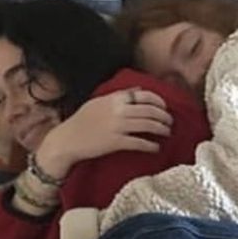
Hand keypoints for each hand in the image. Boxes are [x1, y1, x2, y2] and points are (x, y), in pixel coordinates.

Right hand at [36, 87, 171, 178]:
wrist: (67, 140)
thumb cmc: (81, 122)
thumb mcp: (99, 102)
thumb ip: (120, 96)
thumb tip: (139, 90)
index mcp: (114, 99)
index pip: (143, 95)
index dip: (158, 101)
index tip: (164, 107)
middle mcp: (118, 111)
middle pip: (150, 111)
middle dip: (164, 117)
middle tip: (170, 122)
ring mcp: (117, 127)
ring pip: (148, 126)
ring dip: (161, 130)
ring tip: (167, 133)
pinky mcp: (116, 143)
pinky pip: (139, 143)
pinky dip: (150, 146)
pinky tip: (156, 148)